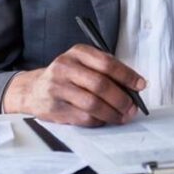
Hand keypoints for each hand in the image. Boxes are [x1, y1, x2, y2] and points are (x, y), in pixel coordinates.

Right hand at [2, 44, 145, 125]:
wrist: (33, 89)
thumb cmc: (66, 76)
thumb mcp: (82, 63)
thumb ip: (105, 71)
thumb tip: (133, 86)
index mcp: (77, 52)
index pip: (107, 63)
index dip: (127, 75)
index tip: (140, 85)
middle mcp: (65, 67)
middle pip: (101, 84)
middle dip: (121, 98)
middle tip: (132, 107)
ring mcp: (57, 88)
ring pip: (93, 104)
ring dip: (112, 113)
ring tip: (122, 116)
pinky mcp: (54, 108)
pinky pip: (83, 117)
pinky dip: (99, 121)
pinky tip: (105, 119)